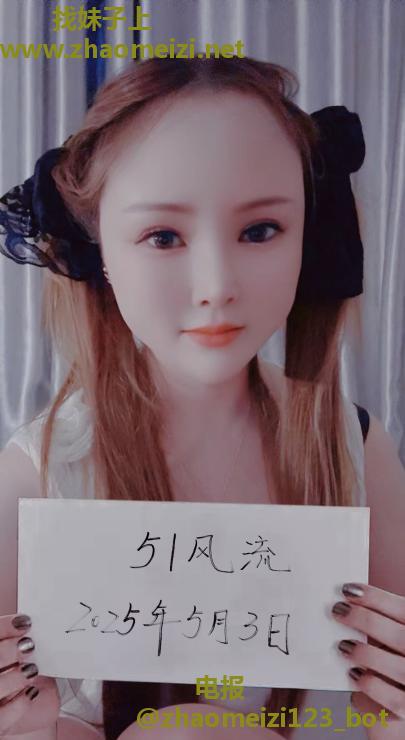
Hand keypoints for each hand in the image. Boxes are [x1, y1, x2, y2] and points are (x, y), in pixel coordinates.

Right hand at [0, 613, 59, 735]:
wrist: (25, 707)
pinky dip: (20, 703)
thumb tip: (34, 626)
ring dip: (14, 677)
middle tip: (28, 646)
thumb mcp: (21, 656)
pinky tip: (31, 692)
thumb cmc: (21, 675)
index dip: (4, 626)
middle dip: (8, 651)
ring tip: (32, 670)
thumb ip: (21, 642)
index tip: (25, 622)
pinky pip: (3, 715)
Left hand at [332, 583, 404, 735]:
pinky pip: (393, 699)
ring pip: (397, 667)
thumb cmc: (396, 664)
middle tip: (337, 611)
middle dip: (364, 619)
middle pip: (399, 636)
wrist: (404, 712)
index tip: (348, 590)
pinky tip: (354, 675)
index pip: (404, 609)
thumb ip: (383, 627)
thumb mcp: (395, 640)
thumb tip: (348, 604)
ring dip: (366, 653)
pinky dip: (371, 685)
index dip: (376, 598)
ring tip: (343, 645)